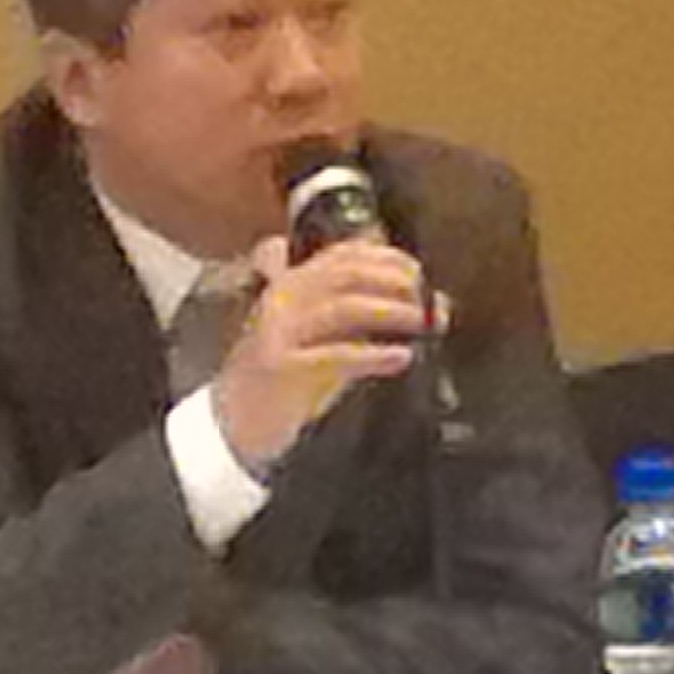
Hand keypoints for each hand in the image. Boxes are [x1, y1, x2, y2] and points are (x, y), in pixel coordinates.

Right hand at [211, 237, 427, 470]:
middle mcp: (284, 297)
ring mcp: (279, 330)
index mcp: (294, 282)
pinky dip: (373, 355)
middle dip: (394, 281)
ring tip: (421, 321)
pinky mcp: (280, 366)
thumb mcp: (329, 336)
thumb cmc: (290, 375)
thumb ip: (372, 318)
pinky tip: (400, 357)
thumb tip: (436, 306)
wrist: (237, 420)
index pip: (344, 253)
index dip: (388, 257)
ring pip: (342, 307)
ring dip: (389, 310)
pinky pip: (335, 354)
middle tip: (426, 299)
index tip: (420, 273)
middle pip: (347, 273)